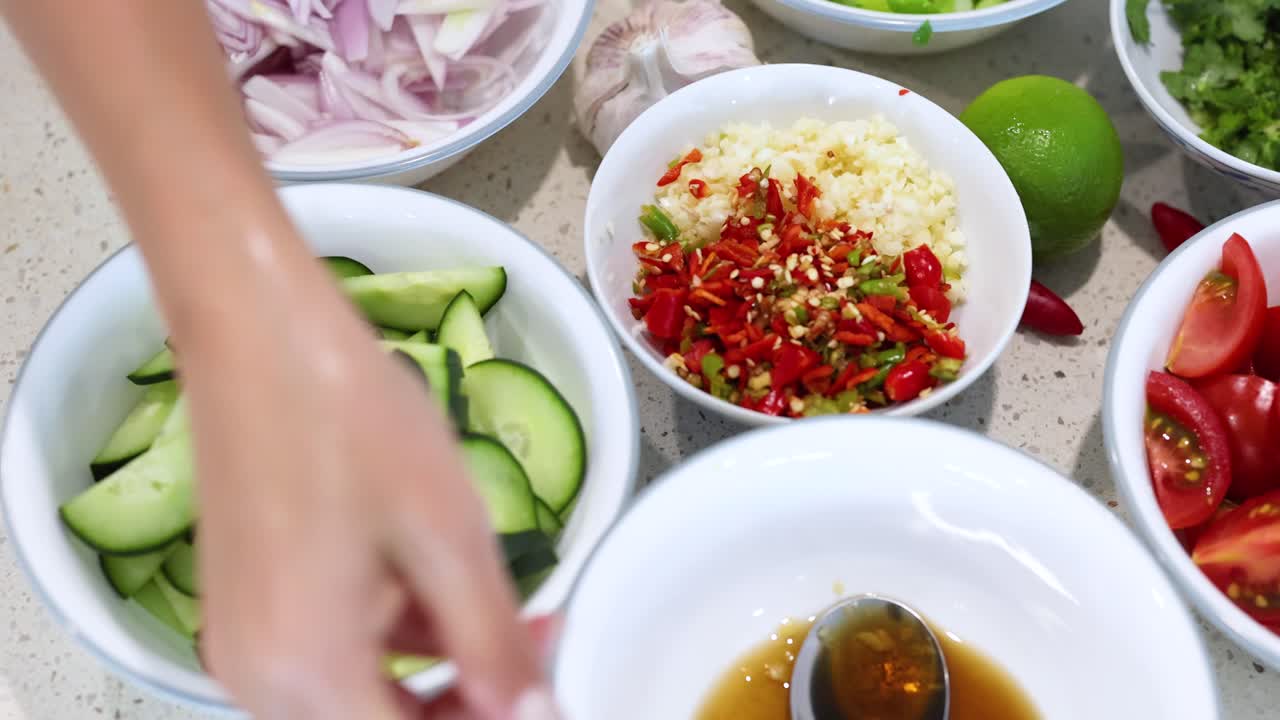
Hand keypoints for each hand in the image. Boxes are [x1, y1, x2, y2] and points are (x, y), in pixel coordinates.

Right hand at [181, 270, 557, 719]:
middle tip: (545, 648)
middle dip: (472, 702)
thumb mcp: (447, 534)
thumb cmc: (350, 417)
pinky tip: (448, 586)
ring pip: (365, 697)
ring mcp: (246, 641)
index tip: (549, 693)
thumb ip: (493, 643)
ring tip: (520, 610)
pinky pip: (336, 653)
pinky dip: (399, 635)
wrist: (258, 331)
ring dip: (444, 669)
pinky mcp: (251, 605)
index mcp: (304, 671)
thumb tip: (536, 716)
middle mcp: (258, 677)